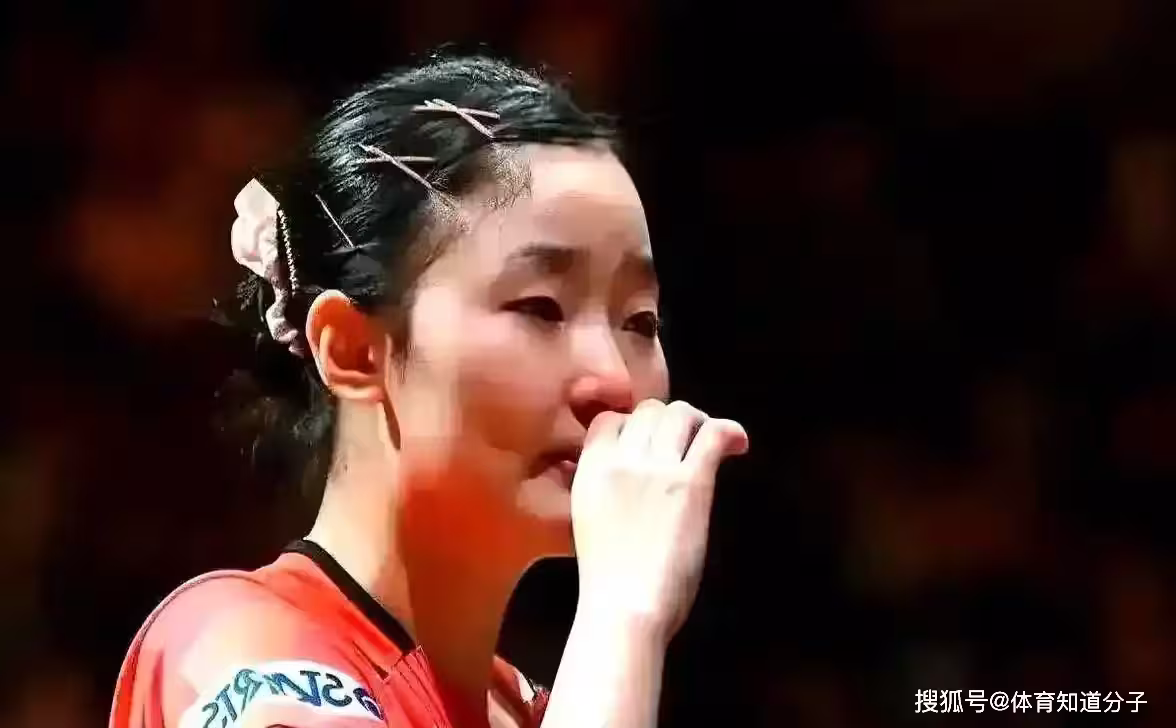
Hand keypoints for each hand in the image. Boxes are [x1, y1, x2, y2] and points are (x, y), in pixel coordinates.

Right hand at [570, 399, 748, 643]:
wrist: (625, 606)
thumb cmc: (607, 580)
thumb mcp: (588, 520)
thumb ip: (602, 489)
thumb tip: (621, 478)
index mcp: (590, 469)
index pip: (611, 419)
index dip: (633, 426)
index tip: (648, 444)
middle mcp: (622, 458)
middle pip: (649, 410)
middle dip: (668, 422)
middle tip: (684, 446)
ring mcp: (657, 467)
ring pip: (680, 414)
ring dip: (697, 424)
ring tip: (708, 445)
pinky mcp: (690, 482)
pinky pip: (713, 435)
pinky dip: (730, 432)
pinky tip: (739, 445)